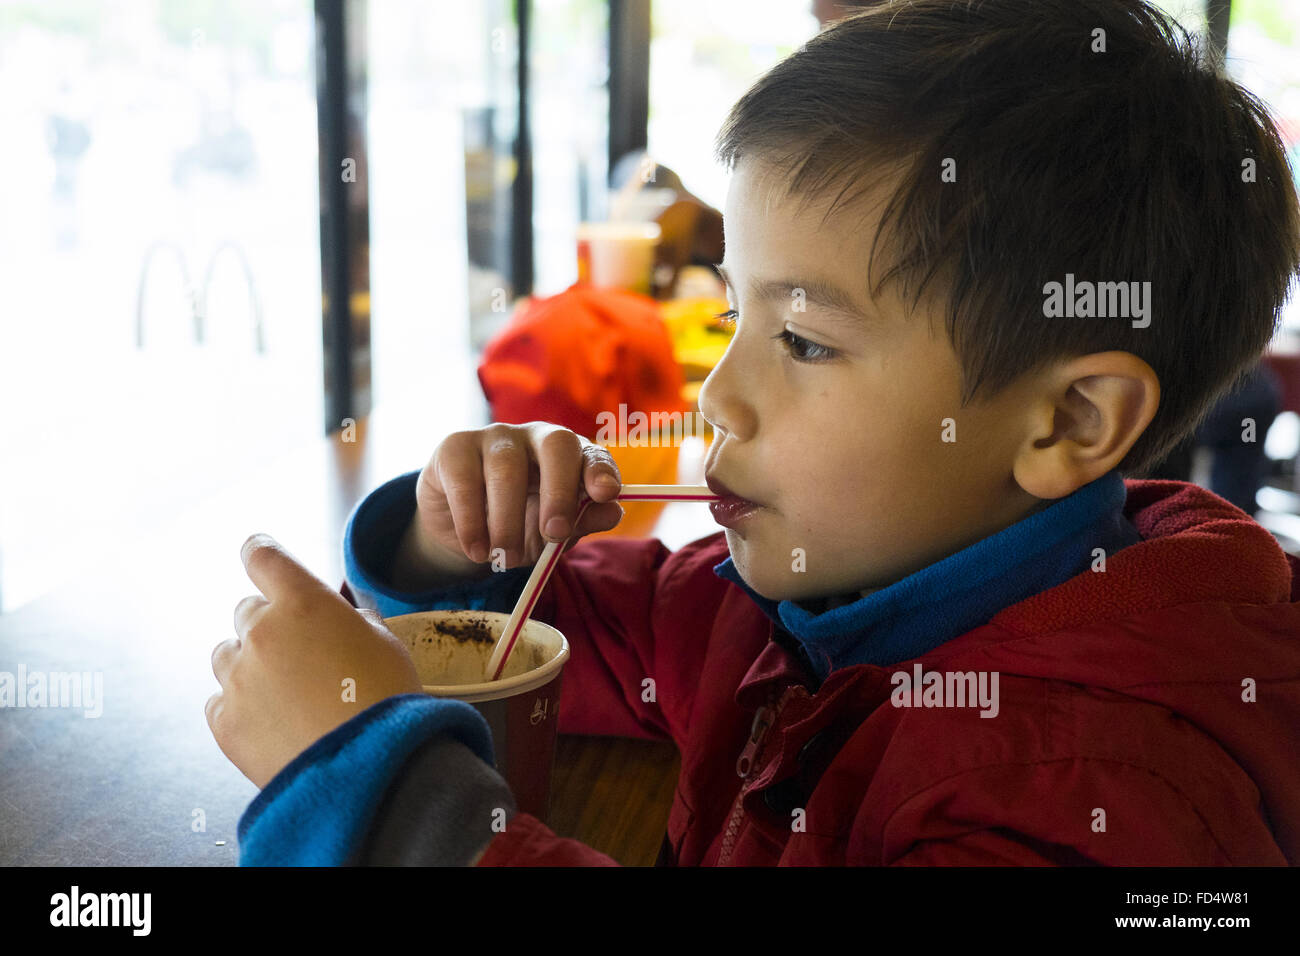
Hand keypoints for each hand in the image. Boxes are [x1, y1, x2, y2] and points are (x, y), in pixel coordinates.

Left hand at [207, 534, 421, 788]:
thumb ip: (350, 620)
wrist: (368, 768)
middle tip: (299, 654)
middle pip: (246, 611)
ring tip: (286, 694)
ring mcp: (238, 678)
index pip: (264, 557)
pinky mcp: (225, 722)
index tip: (256, 551)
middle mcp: (262, 633)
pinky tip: (273, 722)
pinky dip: (240, 706)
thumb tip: (338, 619)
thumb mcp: (384, 643)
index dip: (260, 552)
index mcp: (303, 602)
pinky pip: (219, 701)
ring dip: (250, 664)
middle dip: (269, 625)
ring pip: (226, 655)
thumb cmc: (386, 702)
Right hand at [391, 422, 626, 587]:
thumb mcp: (553, 534)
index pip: (592, 453)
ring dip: (508, 521)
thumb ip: (582, 521)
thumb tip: (613, 512)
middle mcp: (537, 436)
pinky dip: (472, 522)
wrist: (466, 533)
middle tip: (554, 533)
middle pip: (556, 444)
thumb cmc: (520, 526)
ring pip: (507, 468)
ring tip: (505, 558)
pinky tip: (477, 549)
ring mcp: (495, 437)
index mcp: (570, 455)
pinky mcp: (455, 448)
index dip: (600, 470)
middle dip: (560, 490)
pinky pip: (465, 481)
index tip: (605, 494)